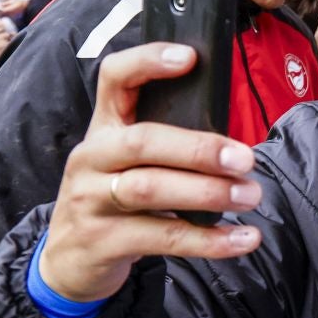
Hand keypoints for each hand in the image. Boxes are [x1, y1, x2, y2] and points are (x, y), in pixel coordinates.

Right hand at [35, 43, 262, 303]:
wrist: (68, 261)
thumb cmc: (115, 197)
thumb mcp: (128, 161)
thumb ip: (167, 141)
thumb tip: (233, 142)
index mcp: (104, 127)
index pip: (115, 78)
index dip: (148, 62)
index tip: (191, 57)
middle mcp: (91, 157)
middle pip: (143, 141)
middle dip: (198, 148)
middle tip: (245, 159)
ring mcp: (91, 200)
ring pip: (150, 189)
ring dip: (208, 193)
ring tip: (250, 196)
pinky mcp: (102, 242)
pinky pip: (162, 238)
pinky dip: (209, 240)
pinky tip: (244, 238)